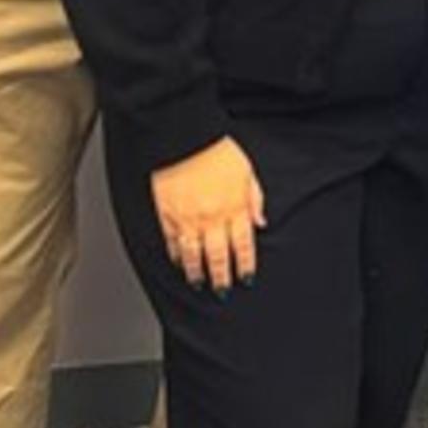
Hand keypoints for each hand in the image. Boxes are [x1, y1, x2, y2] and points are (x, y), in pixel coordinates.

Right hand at [151, 136, 266, 294]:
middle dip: (222, 276)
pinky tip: (178, 262)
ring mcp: (187, 218)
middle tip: (223, 290)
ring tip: (199, 283)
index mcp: (234, 206)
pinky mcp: (166, 214)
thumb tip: (261, 222)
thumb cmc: (217, 148)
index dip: (245, 264)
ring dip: (197, 272)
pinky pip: (171, 241)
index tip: (246, 278)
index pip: (243, 244)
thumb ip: (255, 198)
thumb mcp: (247, 170)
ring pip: (193, 254)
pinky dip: (175, 255)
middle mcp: (212, 216)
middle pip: (218, 255)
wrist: (184, 136)